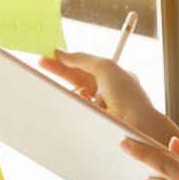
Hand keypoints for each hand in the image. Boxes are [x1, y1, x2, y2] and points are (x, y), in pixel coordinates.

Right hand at [38, 50, 178, 147]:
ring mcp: (95, 109)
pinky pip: (72, 111)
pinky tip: (72, 106)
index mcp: (109, 79)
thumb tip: (62, 53)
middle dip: (57, 72)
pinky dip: (69, 106)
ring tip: (62, 89)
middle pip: (74, 80)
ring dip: (65, 91)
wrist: (138, 126)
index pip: (81, 67)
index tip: (47, 55)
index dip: (65, 61)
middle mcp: (102, 93)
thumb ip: (82, 58)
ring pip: (72, 96)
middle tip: (39, 62)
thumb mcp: (105, 67)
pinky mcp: (89, 123)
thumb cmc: (128, 95)